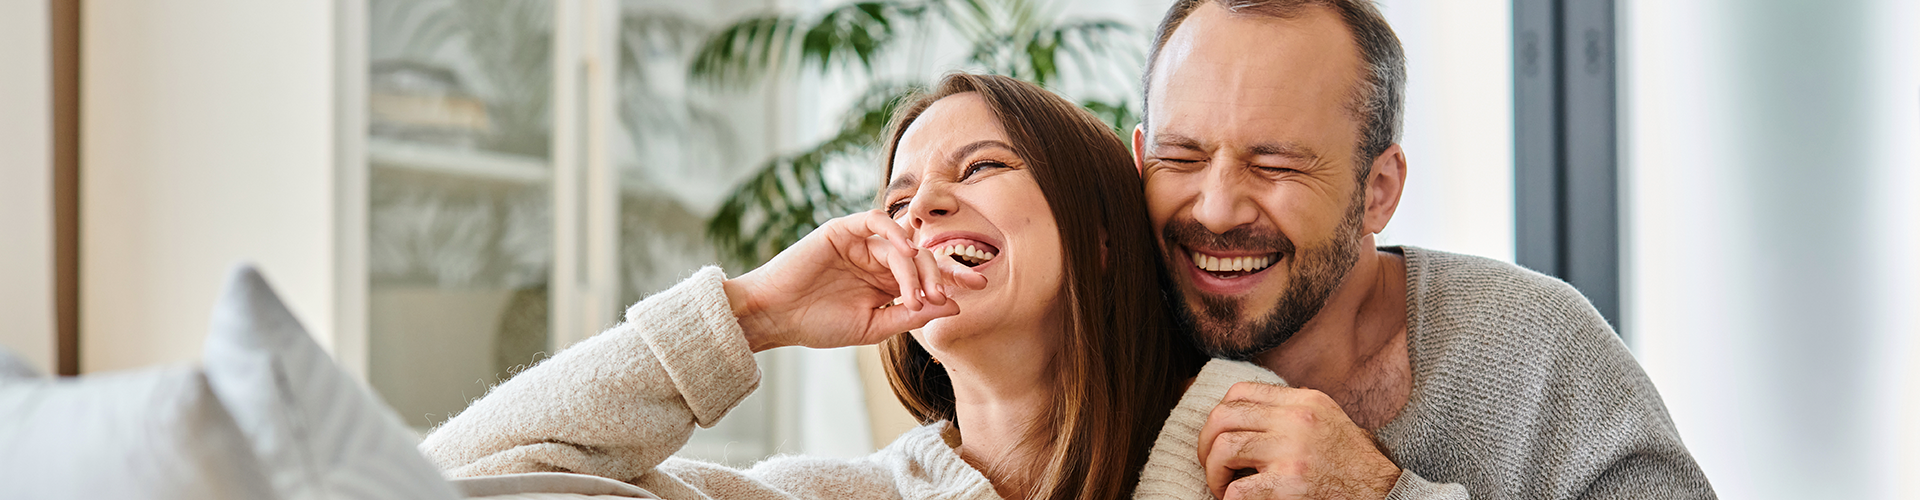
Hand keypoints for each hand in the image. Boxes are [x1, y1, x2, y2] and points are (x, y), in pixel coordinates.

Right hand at [723, 210, 986, 350]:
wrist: (775, 317)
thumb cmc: (817, 325)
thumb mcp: (873, 327)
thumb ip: (911, 315)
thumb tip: (955, 305)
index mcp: (886, 282)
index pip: (928, 274)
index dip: (954, 276)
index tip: (981, 286)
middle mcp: (877, 259)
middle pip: (922, 255)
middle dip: (942, 271)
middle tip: (948, 294)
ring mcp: (861, 242)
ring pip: (902, 243)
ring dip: (916, 268)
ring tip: (918, 294)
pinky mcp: (843, 229)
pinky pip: (876, 221)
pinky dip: (895, 235)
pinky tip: (904, 257)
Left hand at [1198, 382, 1400, 499]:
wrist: (1382, 491)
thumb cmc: (1350, 461)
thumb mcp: (1325, 418)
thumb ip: (1289, 410)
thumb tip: (1242, 414)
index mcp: (1303, 401)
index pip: (1239, 392)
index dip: (1218, 415)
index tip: (1218, 436)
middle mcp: (1296, 421)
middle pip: (1223, 417)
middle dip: (1205, 443)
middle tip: (1210, 464)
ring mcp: (1292, 453)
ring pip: (1224, 449)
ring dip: (1213, 472)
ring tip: (1222, 486)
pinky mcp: (1290, 485)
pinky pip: (1237, 489)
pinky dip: (1228, 498)